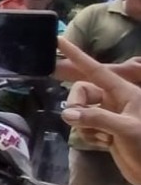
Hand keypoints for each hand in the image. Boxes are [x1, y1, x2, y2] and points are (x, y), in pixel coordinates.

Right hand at [58, 39, 140, 184]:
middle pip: (82, 92)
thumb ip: (96, 118)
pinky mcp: (105, 131)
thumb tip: (67, 114)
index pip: (96, 69)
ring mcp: (110, 116)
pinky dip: (89, 136)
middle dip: (76, 106)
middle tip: (77, 121)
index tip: (58, 40)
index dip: (76, 55)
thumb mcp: (125, 130)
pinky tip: (104, 145)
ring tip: (101, 138)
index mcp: (124, 92)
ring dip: (84, 125)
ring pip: (81, 111)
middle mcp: (115, 100)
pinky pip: (85, 126)